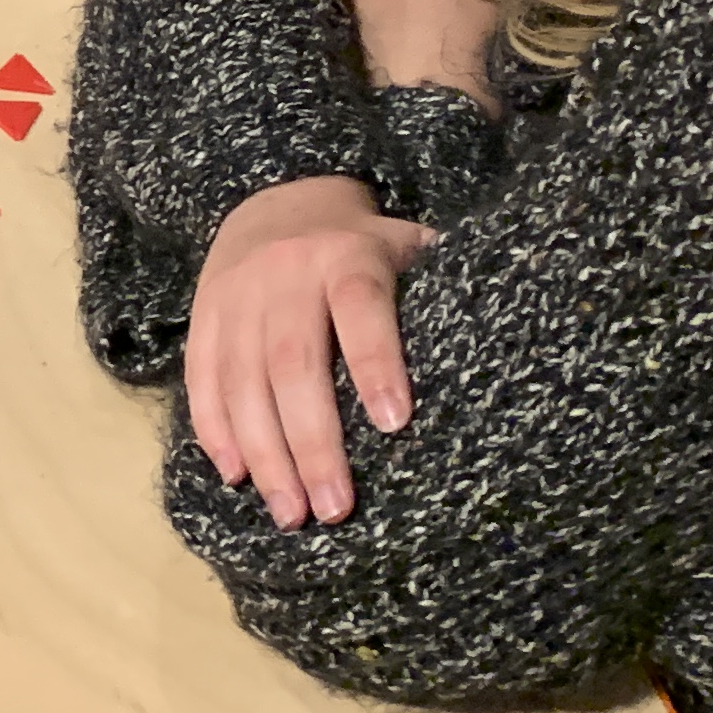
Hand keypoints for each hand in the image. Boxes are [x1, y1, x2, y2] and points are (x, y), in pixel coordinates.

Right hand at [186, 174, 431, 527]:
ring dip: (265, 453)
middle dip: (313, 441)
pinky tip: (236, 475)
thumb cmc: (362, 246)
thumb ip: (440, 287)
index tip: (395, 425)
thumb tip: (510, 348)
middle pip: (295, 362)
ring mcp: (237, 294)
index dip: (376, 361)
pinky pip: (201, 375)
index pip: (360, 308)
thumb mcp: (406, 246)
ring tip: (292, 513)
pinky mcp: (203, 314)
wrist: (275, 199)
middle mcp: (286, 273)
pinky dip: (215, 428)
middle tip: (336, 509)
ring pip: (243, 379)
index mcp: (347, 255)